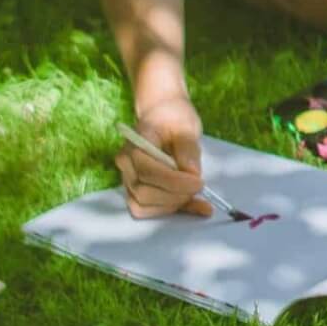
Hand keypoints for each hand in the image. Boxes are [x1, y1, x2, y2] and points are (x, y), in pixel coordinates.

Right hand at [113, 95, 212, 219]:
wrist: (163, 115)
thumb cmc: (173, 118)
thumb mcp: (186, 126)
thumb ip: (188, 149)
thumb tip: (192, 172)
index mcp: (135, 145)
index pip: (147, 171)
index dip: (173, 182)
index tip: (199, 182)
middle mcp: (126, 164)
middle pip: (143, 192)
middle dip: (174, 195)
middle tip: (199, 187)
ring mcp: (129, 179)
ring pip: (142, 205)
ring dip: (172, 205)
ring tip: (196, 194)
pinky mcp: (137, 190)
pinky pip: (149, 209)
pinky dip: (173, 210)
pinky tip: (196, 206)